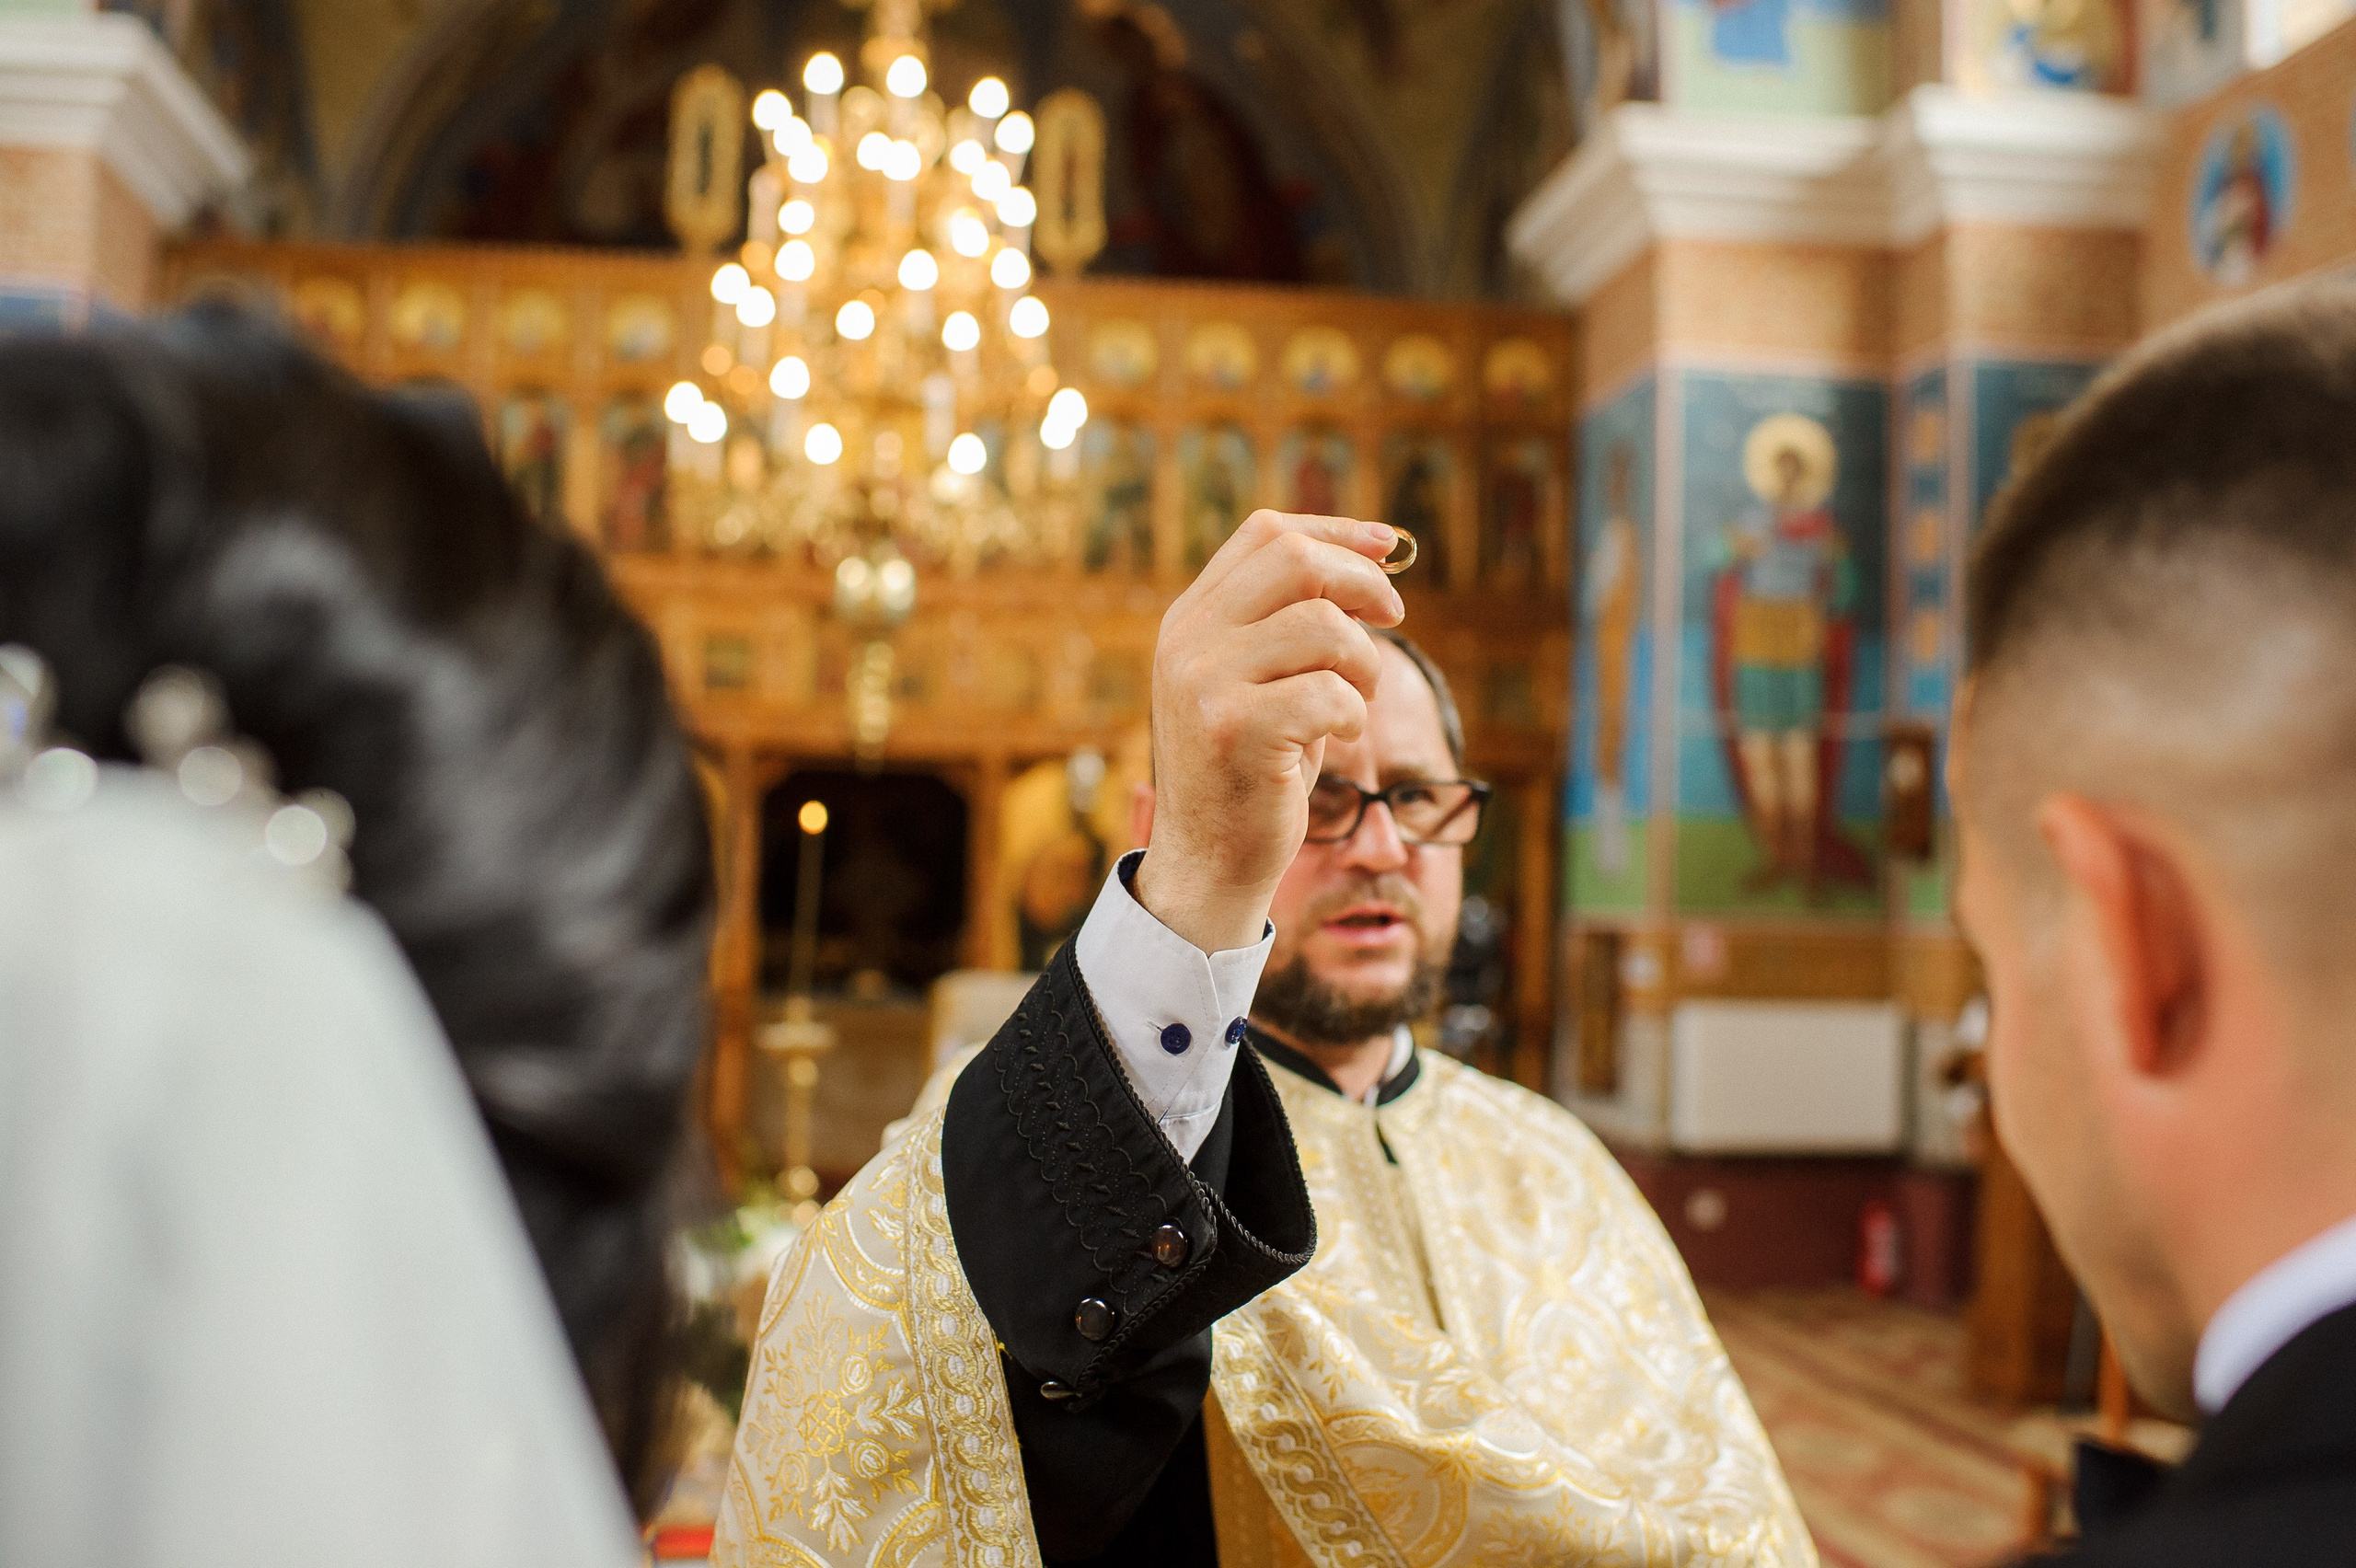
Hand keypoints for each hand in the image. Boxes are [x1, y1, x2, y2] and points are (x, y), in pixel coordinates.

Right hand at [1134, 510, 1403, 953]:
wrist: (1211, 861)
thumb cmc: (1254, 769)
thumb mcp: (1259, 682)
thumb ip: (1288, 621)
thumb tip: (1372, 557)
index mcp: (1189, 619)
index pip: (1265, 534)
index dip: (1336, 532)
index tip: (1389, 547)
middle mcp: (1187, 642)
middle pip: (1295, 562)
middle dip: (1363, 583)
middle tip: (1394, 618)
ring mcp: (1204, 684)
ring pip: (1324, 628)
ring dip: (1365, 663)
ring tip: (1358, 698)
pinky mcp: (1236, 731)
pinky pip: (1330, 693)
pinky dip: (1355, 713)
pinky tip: (1340, 737)